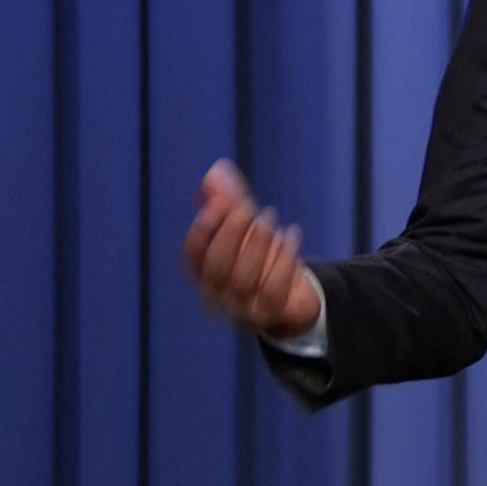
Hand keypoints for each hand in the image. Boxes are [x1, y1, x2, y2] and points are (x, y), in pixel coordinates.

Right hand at [182, 159, 321, 337]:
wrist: (291, 298)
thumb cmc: (260, 258)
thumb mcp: (245, 227)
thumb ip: (230, 200)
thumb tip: (216, 171)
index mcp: (203, 275)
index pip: (193, 256)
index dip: (202, 230)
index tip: (217, 203)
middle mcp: (216, 296)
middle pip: (217, 267)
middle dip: (230, 233)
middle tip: (246, 207)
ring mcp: (242, 309)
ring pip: (244, 279)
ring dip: (257, 244)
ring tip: (270, 217)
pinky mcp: (270, 314)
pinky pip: (274, 289)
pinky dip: (284, 259)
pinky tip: (293, 232)